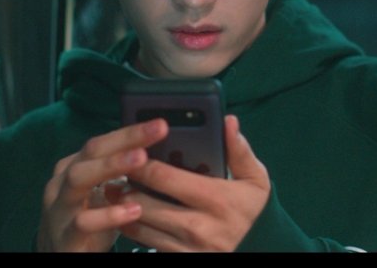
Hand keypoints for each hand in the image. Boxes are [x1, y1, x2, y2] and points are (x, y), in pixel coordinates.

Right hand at [36, 119, 167, 251]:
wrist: (60, 255)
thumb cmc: (89, 220)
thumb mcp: (105, 193)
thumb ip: (123, 174)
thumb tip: (163, 155)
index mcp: (75, 167)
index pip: (103, 142)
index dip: (131, 132)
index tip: (160, 124)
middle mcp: (63, 182)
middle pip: (92, 152)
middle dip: (126, 139)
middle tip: (157, 130)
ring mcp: (60, 208)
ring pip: (79, 179)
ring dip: (111, 165)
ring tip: (142, 160)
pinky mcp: (64, 236)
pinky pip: (82, 221)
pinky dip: (108, 215)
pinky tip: (132, 210)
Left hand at [115, 115, 270, 251]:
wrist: (259, 248)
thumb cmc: (250, 209)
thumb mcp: (255, 179)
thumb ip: (240, 150)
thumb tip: (228, 122)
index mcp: (217, 200)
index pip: (166, 177)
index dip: (143, 162)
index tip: (132, 150)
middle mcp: (200, 226)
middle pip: (145, 203)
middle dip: (127, 185)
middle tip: (118, 171)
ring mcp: (188, 247)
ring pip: (140, 225)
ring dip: (124, 207)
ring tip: (119, 190)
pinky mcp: (181, 259)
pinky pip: (145, 243)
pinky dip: (133, 227)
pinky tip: (129, 212)